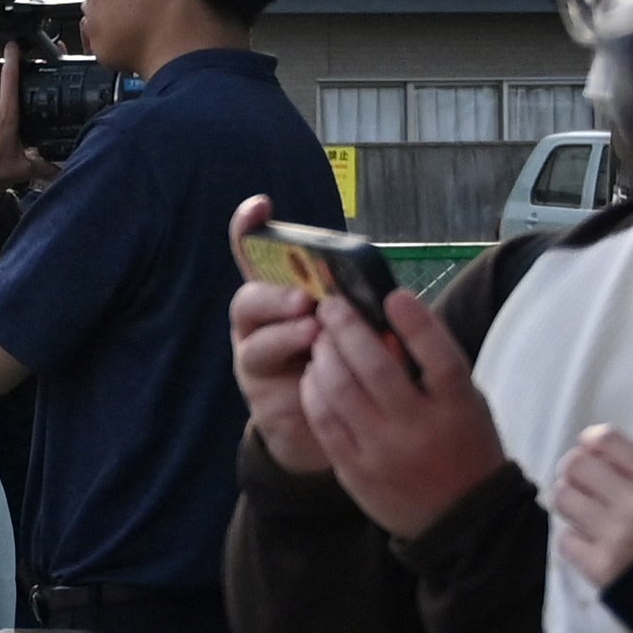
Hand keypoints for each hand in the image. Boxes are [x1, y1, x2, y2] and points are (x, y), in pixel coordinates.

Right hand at [227, 197, 332, 474]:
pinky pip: (267, 380)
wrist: (343, 426)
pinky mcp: (260, 394)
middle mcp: (262, 323)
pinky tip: (317, 368)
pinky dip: (292, 373)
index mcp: (285, 294)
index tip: (261, 206)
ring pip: (253, 341)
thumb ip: (358, 306)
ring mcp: (255, 357)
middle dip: (274, 296)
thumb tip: (383, 291)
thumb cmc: (352, 362)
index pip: (258, 255)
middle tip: (304, 300)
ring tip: (314, 333)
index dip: (251, 229)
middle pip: (249, 298)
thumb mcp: (356, 324)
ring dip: (282, 334)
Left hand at [301, 289, 503, 537]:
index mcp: (459, 408)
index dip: (416, 323)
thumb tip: (389, 323)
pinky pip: (324, 422)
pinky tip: (313, 373)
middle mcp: (421, 429)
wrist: (460, 520)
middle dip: (348, 329)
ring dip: (325, 357)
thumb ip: (436, 368)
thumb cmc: (465, 446)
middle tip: (331, 305)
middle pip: (377, 369)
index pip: (440, 357)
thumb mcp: (468, 405)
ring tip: (320, 338)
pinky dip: (314, 391)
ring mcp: (384, 452)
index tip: (393, 295)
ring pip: (342, 392)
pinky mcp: (355, 470)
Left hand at [550, 426, 632, 586]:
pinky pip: (565, 539)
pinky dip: (575, 540)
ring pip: (563, 499)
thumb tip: (589, 446)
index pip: (607, 440)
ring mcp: (615, 535)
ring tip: (586, 513)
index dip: (590, 443)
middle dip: (572, 472)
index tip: (590, 453)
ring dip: (570, 503)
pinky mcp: (598, 565)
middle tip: (580, 484)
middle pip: (575, 465)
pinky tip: (592, 544)